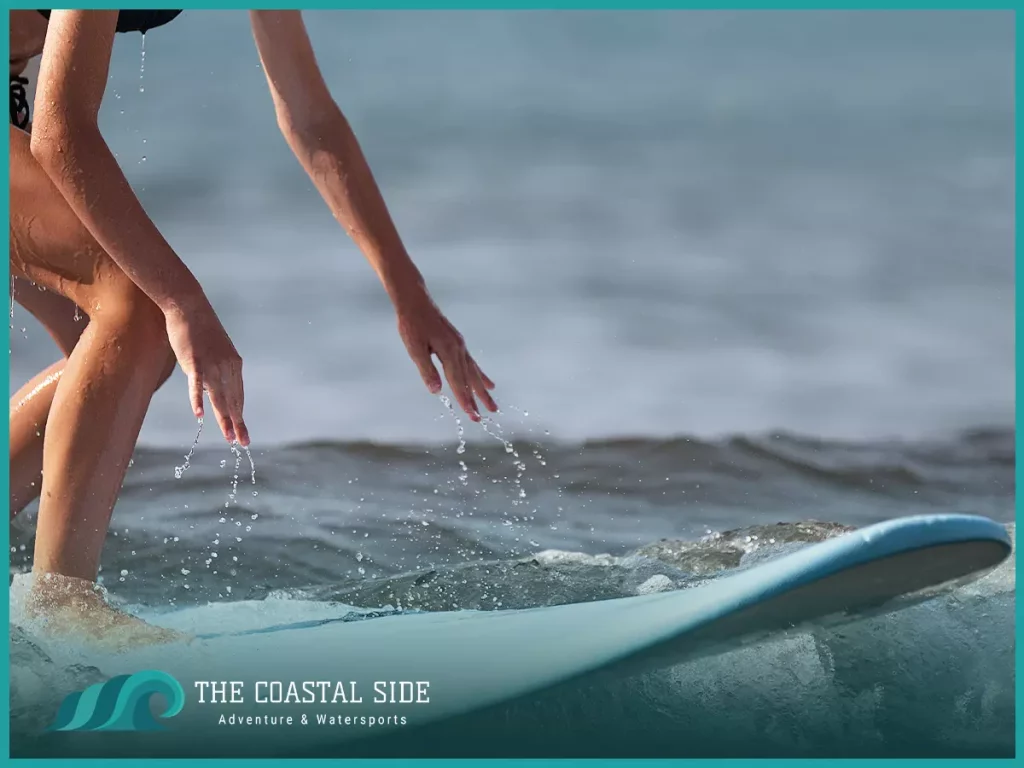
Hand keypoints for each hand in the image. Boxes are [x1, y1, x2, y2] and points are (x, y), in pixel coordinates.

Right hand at [163, 298, 248, 445]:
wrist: (190, 306)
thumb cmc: (200, 330)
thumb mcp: (214, 352)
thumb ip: (216, 370)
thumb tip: (212, 389)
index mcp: (234, 365)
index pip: (238, 396)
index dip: (240, 416)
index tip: (242, 433)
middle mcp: (227, 367)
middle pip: (233, 401)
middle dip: (237, 424)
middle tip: (242, 443)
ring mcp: (212, 364)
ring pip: (219, 397)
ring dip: (224, 419)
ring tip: (229, 437)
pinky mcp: (195, 361)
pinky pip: (197, 384)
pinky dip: (198, 399)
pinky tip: (200, 414)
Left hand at [395, 288, 496, 420]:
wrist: (415, 302)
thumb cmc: (412, 325)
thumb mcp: (415, 348)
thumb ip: (426, 370)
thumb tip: (437, 391)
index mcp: (449, 351)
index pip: (458, 382)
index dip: (465, 400)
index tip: (473, 416)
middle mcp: (459, 349)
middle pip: (470, 379)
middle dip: (478, 399)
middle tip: (487, 415)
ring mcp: (460, 346)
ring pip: (474, 372)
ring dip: (483, 390)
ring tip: (493, 405)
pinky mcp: (458, 343)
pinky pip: (472, 363)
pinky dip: (480, 375)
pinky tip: (488, 383)